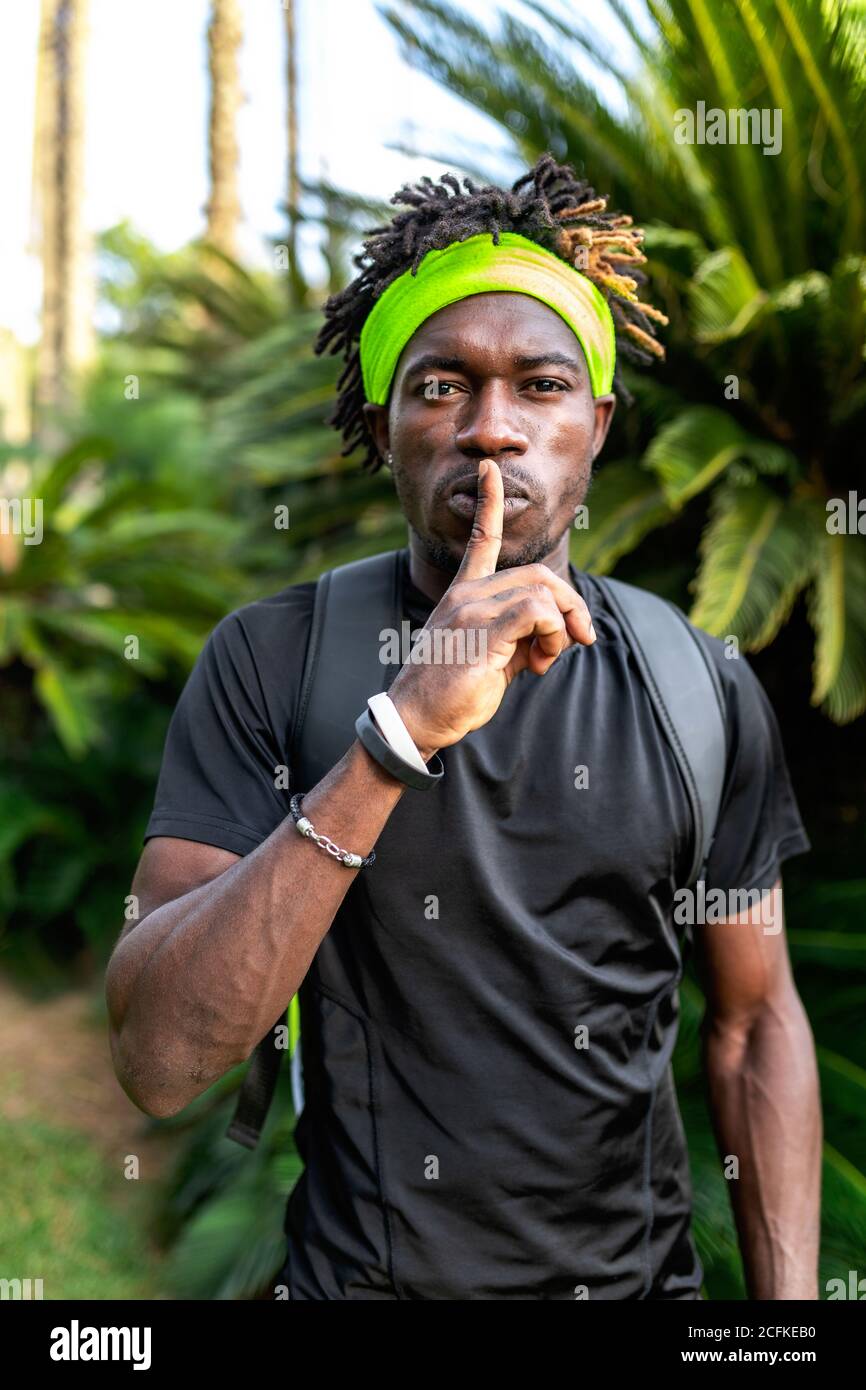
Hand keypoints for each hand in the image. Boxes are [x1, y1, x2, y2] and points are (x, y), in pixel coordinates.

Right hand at [387, 458, 595, 758]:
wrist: (416, 720)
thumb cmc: (451, 694)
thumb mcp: (494, 658)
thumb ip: (524, 637)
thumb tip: (562, 636)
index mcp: (463, 594)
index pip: (482, 539)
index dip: (489, 502)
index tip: (491, 468)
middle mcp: (466, 595)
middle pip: (538, 575)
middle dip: (570, 606)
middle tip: (578, 641)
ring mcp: (471, 610)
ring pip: (542, 592)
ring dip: (562, 627)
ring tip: (546, 661)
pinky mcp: (481, 632)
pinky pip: (537, 612)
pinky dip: (553, 634)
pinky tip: (539, 662)